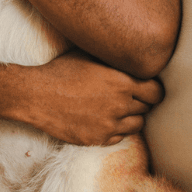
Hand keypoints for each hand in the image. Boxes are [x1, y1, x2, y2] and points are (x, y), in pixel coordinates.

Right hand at [16, 51, 163, 145]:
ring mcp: (110, 124)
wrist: (35, 95)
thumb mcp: (87, 55)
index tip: (147, 89)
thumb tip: (127, 53)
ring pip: (137, 125)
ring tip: (117, 110)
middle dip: (140, 102)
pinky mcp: (98, 139)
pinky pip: (119, 137)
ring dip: (130, 118)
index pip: (156, 91)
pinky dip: (115, 130)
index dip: (153, 90)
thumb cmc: (60, 71)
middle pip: (147, 108)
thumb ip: (111, 58)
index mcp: (122, 81)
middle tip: (129, 98)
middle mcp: (120, 104)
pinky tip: (103, 120)